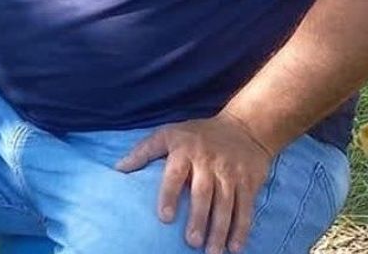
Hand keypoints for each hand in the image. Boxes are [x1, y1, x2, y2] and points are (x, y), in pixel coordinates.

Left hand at [115, 114, 274, 253]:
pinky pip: (245, 208)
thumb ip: (144, 151)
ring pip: (225, 204)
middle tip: (192, 242)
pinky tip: (234, 248)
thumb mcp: (169, 134)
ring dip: (220, 229)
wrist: (245, 127)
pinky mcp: (248, 182)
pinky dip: (241, 228)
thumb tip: (118, 169)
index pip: (175, 174)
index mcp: (185, 150)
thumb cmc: (198, 135)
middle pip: (203, 193)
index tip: (164, 217)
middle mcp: (209, 161)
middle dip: (198, 218)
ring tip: (211, 252)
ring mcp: (230, 172)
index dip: (169, 195)